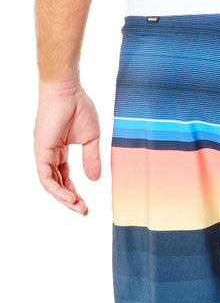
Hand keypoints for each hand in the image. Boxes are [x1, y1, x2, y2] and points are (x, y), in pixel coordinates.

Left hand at [33, 78, 100, 214]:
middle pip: (57, 183)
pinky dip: (57, 189)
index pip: (64, 177)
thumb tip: (95, 179)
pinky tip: (70, 197)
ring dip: (64, 198)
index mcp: (59, 150)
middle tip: (84, 211)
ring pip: (50, 183)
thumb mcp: (91, 140)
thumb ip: (91, 159)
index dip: (75, 191)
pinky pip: (46, 176)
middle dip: (70, 199)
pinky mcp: (41, 150)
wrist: (68, 91)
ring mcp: (43, 152)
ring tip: (79, 208)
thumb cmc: (79, 108)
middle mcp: (48, 153)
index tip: (86, 204)